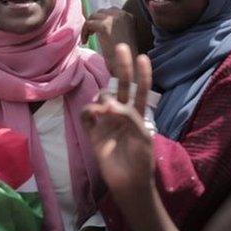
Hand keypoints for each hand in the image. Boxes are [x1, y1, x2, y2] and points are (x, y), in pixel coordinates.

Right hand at [81, 44, 153, 201]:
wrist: (129, 183)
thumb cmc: (141, 160)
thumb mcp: (142, 135)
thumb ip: (128, 117)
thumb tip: (108, 104)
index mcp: (138, 114)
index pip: (141, 90)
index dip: (142, 74)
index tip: (143, 57)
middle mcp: (121, 114)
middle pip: (121, 86)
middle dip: (122, 67)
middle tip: (121, 46)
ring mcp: (107, 122)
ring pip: (102, 98)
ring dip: (103, 98)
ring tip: (106, 111)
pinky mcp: (94, 133)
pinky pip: (87, 116)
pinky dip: (88, 111)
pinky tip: (93, 113)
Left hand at [82, 7, 137, 72]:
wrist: (128, 66)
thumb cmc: (125, 57)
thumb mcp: (122, 37)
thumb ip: (114, 27)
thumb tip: (98, 22)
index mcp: (129, 16)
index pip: (111, 11)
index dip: (102, 20)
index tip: (97, 32)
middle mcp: (123, 14)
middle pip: (102, 12)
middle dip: (95, 22)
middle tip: (91, 34)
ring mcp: (114, 19)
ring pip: (93, 16)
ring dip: (89, 26)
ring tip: (88, 38)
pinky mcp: (104, 26)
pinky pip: (88, 23)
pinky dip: (84, 32)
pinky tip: (85, 42)